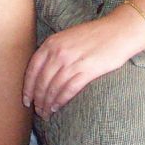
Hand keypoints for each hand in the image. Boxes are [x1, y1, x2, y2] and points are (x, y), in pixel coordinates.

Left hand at [22, 16, 136, 117]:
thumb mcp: (67, 37)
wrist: (118, 31)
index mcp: (52, 42)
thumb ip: (54, 50)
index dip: (27, 87)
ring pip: (53, 88)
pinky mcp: (87, 70)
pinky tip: (57, 107)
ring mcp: (72, 61)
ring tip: (46, 113)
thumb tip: (43, 70)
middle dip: (37, 99)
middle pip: (42, 81)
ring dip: (47, 103)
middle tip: (37, 111)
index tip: (26, 99)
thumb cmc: (95, 35)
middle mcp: (59, 52)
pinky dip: (60, 101)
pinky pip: (68, 89)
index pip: (32, 68)